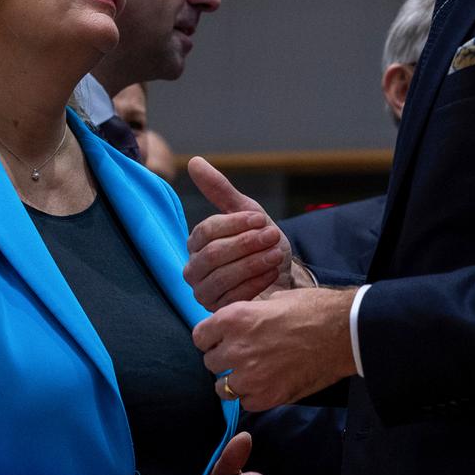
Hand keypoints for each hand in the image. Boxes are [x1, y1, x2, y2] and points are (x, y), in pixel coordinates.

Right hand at [184, 158, 299, 309]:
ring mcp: (203, 292)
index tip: (262, 219)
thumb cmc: (261, 242)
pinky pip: (233, 297)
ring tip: (276, 254)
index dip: (235, 224)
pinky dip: (256, 282)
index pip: (207, 231)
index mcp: (197, 242)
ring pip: (222, 276)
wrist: (281, 274)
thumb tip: (194, 161)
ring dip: (253, 263)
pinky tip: (272, 272)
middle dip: (247, 244)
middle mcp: (193, 269)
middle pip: (214, 254)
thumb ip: (220, 190)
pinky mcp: (218, 312)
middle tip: (273, 236)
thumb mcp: (247, 213)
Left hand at [193, 288, 357, 411]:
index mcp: (235, 318)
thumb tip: (242, 322)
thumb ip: (250, 313)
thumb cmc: (314, 310)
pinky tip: (268, 384)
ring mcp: (250, 376)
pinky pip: (245, 402)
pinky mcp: (267, 396)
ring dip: (235, 381)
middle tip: (243, 356)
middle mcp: (236, 348)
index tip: (220, 340)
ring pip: (223, 387)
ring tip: (253, 374)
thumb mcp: (275, 299)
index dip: (210, 339)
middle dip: (223, 359)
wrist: (343, 333)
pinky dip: (253, 396)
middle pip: (210, 362)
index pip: (199, 336)